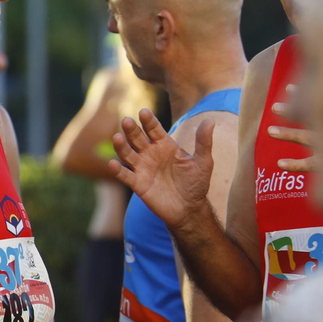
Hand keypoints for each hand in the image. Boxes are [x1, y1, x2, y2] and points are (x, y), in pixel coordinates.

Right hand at [109, 109, 215, 230]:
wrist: (190, 208)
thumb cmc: (196, 183)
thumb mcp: (203, 162)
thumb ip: (204, 142)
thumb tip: (211, 120)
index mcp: (165, 145)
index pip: (154, 129)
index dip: (149, 121)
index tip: (143, 112)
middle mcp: (151, 153)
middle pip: (137, 138)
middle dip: (132, 130)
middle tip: (127, 121)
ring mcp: (142, 168)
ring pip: (127, 154)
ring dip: (121, 146)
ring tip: (117, 137)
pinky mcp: (138, 184)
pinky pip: (125, 175)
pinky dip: (117, 170)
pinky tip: (111, 164)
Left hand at [268, 83, 316, 173]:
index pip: (321, 102)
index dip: (304, 95)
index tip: (288, 88)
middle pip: (312, 117)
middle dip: (292, 111)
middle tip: (273, 107)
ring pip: (307, 139)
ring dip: (288, 134)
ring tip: (269, 131)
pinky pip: (310, 166)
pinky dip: (295, 164)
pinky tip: (279, 163)